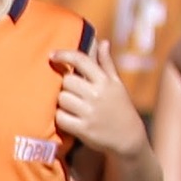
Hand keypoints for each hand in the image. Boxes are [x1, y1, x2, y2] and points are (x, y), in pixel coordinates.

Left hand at [48, 39, 145, 161]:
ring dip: (62, 102)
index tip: (52, 55)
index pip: (81, 60)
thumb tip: (103, 42)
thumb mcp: (117, 84)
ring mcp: (90, 112)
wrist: (129, 138)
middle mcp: (97, 95)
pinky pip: (60, 117)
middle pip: (67, 81)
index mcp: (105, 81)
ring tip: (73, 107)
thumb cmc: (120, 107)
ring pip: (61, 98)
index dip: (64, 55)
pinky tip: (69, 118)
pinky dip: (61, 117)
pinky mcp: (83, 129)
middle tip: (73, 93)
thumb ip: (106, 64)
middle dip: (66, 86)